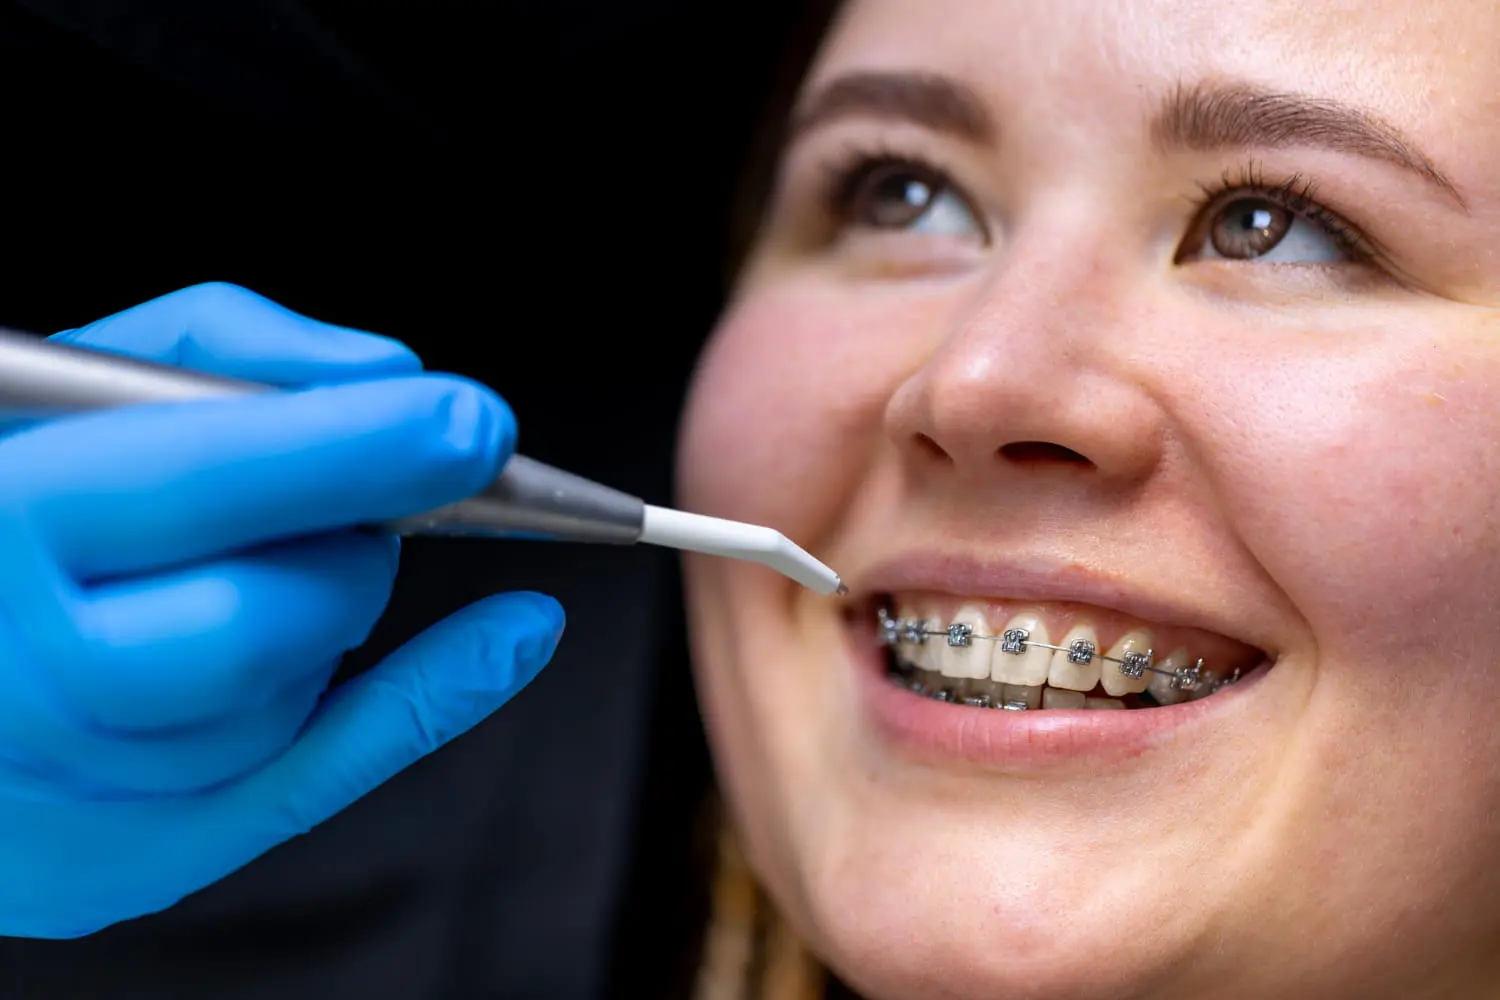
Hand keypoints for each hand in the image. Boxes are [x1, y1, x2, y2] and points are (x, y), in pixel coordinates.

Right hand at [0, 283, 563, 936]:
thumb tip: (391, 372)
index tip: (477, 422)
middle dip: (353, 548)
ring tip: (288, 562)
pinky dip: (433, 699)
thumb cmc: (7, 497)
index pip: (205, 485)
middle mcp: (26, 672)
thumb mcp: (68, 384)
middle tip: (370, 497)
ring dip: (335, 615)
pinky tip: (513, 637)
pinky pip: (320, 781)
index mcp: (1, 519)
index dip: (360, 450)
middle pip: (266, 620)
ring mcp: (74, 785)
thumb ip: (221, 348)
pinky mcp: (129, 857)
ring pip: (286, 703)